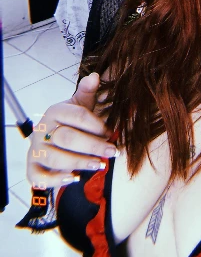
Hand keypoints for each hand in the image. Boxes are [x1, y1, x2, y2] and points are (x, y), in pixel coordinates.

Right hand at [26, 72, 117, 187]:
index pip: (78, 116)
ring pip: (56, 158)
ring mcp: (36, 149)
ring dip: (80, 163)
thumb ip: (88, 92)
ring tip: (99, 165)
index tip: (111, 132)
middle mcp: (42, 130)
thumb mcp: (82, 104)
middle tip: (112, 152)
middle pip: (68, 138)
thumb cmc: (73, 121)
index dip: (98, 125)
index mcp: (55, 111)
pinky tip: (75, 178)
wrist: (55, 136)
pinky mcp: (33, 168)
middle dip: (93, 146)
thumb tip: (95, 76)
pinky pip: (39, 177)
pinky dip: (56, 180)